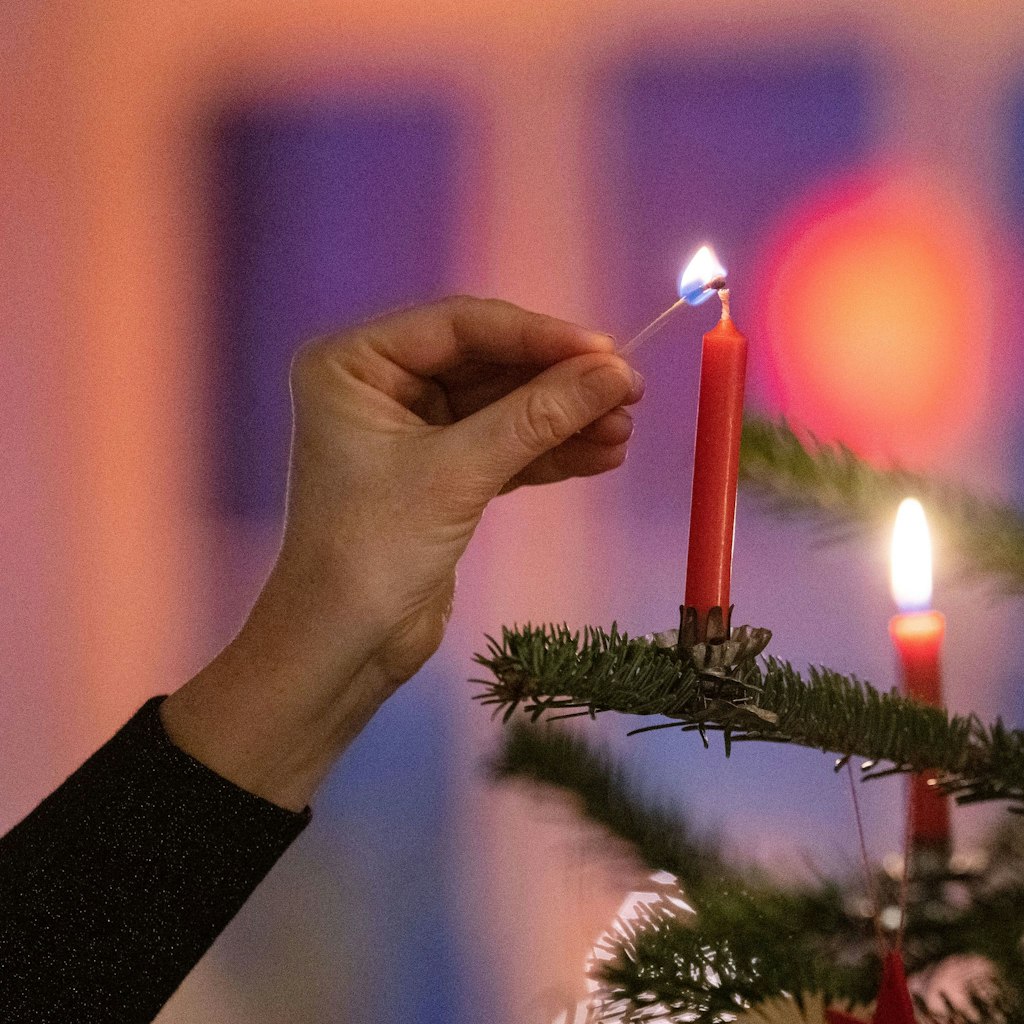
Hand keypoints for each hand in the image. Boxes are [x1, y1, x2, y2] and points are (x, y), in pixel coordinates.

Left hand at [163, 297, 642, 809]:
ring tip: (624, 432)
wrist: (343, 646)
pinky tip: (602, 456)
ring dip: (565, 418)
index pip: (461, 326)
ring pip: (505, 406)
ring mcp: (412, 430)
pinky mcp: (441, 473)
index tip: (609, 354)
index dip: (539, 336)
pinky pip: (506, 444)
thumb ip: (539, 416)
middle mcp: (380, 384)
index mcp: (355, 363)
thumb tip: (619, 373)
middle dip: (559, 382)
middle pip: (489, 363)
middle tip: (630, 393)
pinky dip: (551, 451)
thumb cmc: (375, 549)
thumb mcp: (460, 473)